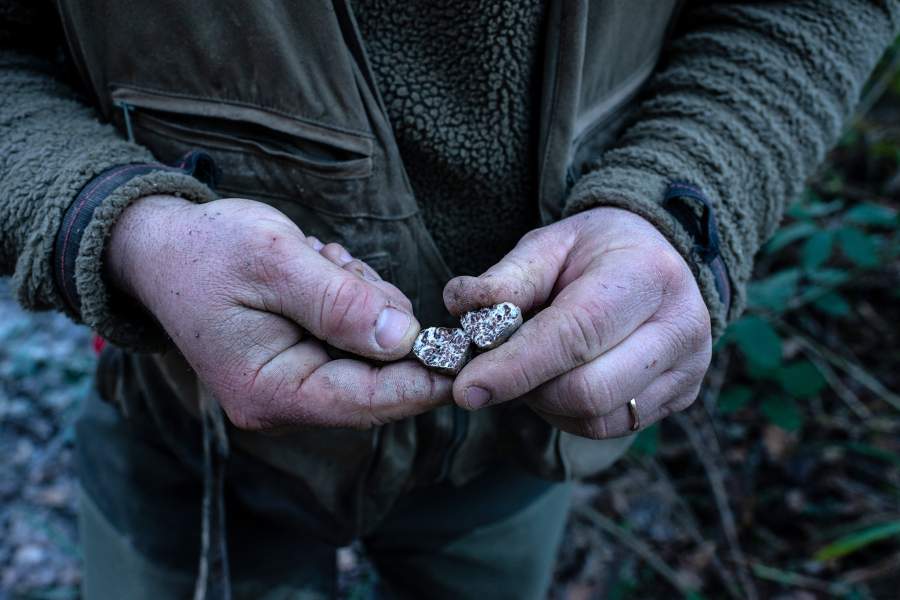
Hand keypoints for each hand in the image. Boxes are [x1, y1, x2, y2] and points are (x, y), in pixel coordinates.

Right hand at [106, 195, 450, 430]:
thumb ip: (339, 302)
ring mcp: (294, 380)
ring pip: (371, 347)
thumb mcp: (274, 261)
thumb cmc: (206, 251)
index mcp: (273, 390)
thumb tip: (403, 337)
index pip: (368, 401)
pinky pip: (355, 331)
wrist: (159, 246)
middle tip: (337, 267)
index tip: (466, 353)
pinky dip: (349, 295)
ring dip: (361, 297)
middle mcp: (286, 399)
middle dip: (380, 317)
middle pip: (377, 375)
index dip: (425, 379)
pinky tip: (316, 269)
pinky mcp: (303, 357)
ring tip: (315, 263)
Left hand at [443, 207, 711, 438]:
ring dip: (546, 403)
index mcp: (646, 275)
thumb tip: (459, 306)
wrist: (657, 256)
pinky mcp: (682, 396)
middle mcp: (680, 326)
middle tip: (499, 367)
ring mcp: (689, 367)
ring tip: (534, 367)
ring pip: (596, 418)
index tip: (466, 388)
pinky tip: (560, 381)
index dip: (515, 367)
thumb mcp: (548, 245)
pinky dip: (569, 414)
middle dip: (528, 388)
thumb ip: (505, 278)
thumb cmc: (595, 252)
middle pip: (587, 391)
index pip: (574, 335)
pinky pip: (610, 427)